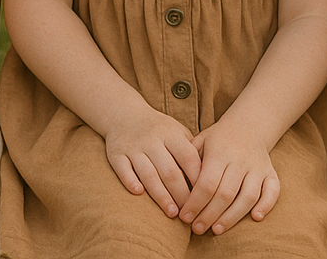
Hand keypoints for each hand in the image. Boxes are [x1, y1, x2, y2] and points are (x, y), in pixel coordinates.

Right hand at [101, 104, 201, 218]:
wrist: (124, 114)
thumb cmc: (158, 129)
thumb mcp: (177, 131)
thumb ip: (191, 150)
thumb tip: (210, 178)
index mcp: (171, 134)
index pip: (188, 158)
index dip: (197, 179)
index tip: (206, 198)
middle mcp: (152, 140)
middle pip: (169, 171)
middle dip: (181, 195)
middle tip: (190, 213)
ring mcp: (133, 147)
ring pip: (148, 174)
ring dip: (161, 195)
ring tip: (172, 213)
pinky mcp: (116, 154)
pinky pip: (123, 170)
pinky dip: (131, 181)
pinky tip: (139, 194)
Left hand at [180, 120, 280, 234]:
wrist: (247, 125)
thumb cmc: (217, 139)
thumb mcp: (199, 142)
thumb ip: (189, 163)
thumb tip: (177, 191)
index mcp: (220, 152)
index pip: (207, 183)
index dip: (195, 203)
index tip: (185, 217)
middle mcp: (240, 160)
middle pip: (226, 194)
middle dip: (209, 215)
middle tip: (197, 229)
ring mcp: (258, 167)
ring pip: (248, 196)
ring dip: (232, 217)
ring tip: (216, 229)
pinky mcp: (270, 173)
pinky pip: (273, 191)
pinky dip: (266, 205)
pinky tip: (255, 218)